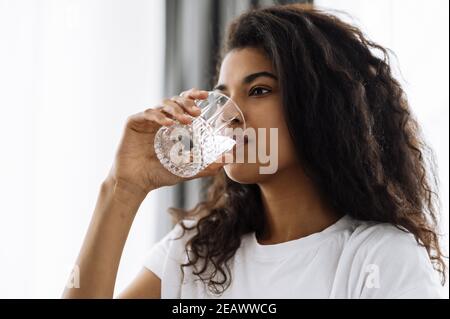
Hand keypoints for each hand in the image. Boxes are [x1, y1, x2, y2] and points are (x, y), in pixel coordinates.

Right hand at [106, 88, 225, 195]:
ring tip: (186, 120)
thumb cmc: (158, 175)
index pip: (184, 105)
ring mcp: (147, 120)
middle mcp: (160, 120)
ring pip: (163, 104)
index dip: (194, 97)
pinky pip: (148, 113)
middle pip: (175, 100)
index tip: (206, 96)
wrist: (136, 183)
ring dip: (176, 110)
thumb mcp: (186, 170)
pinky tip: (168, 125)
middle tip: (197, 112)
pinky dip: (160, 117)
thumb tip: (226, 162)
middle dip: (187, 103)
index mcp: (172, 125)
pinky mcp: (134, 122)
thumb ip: (205, 167)